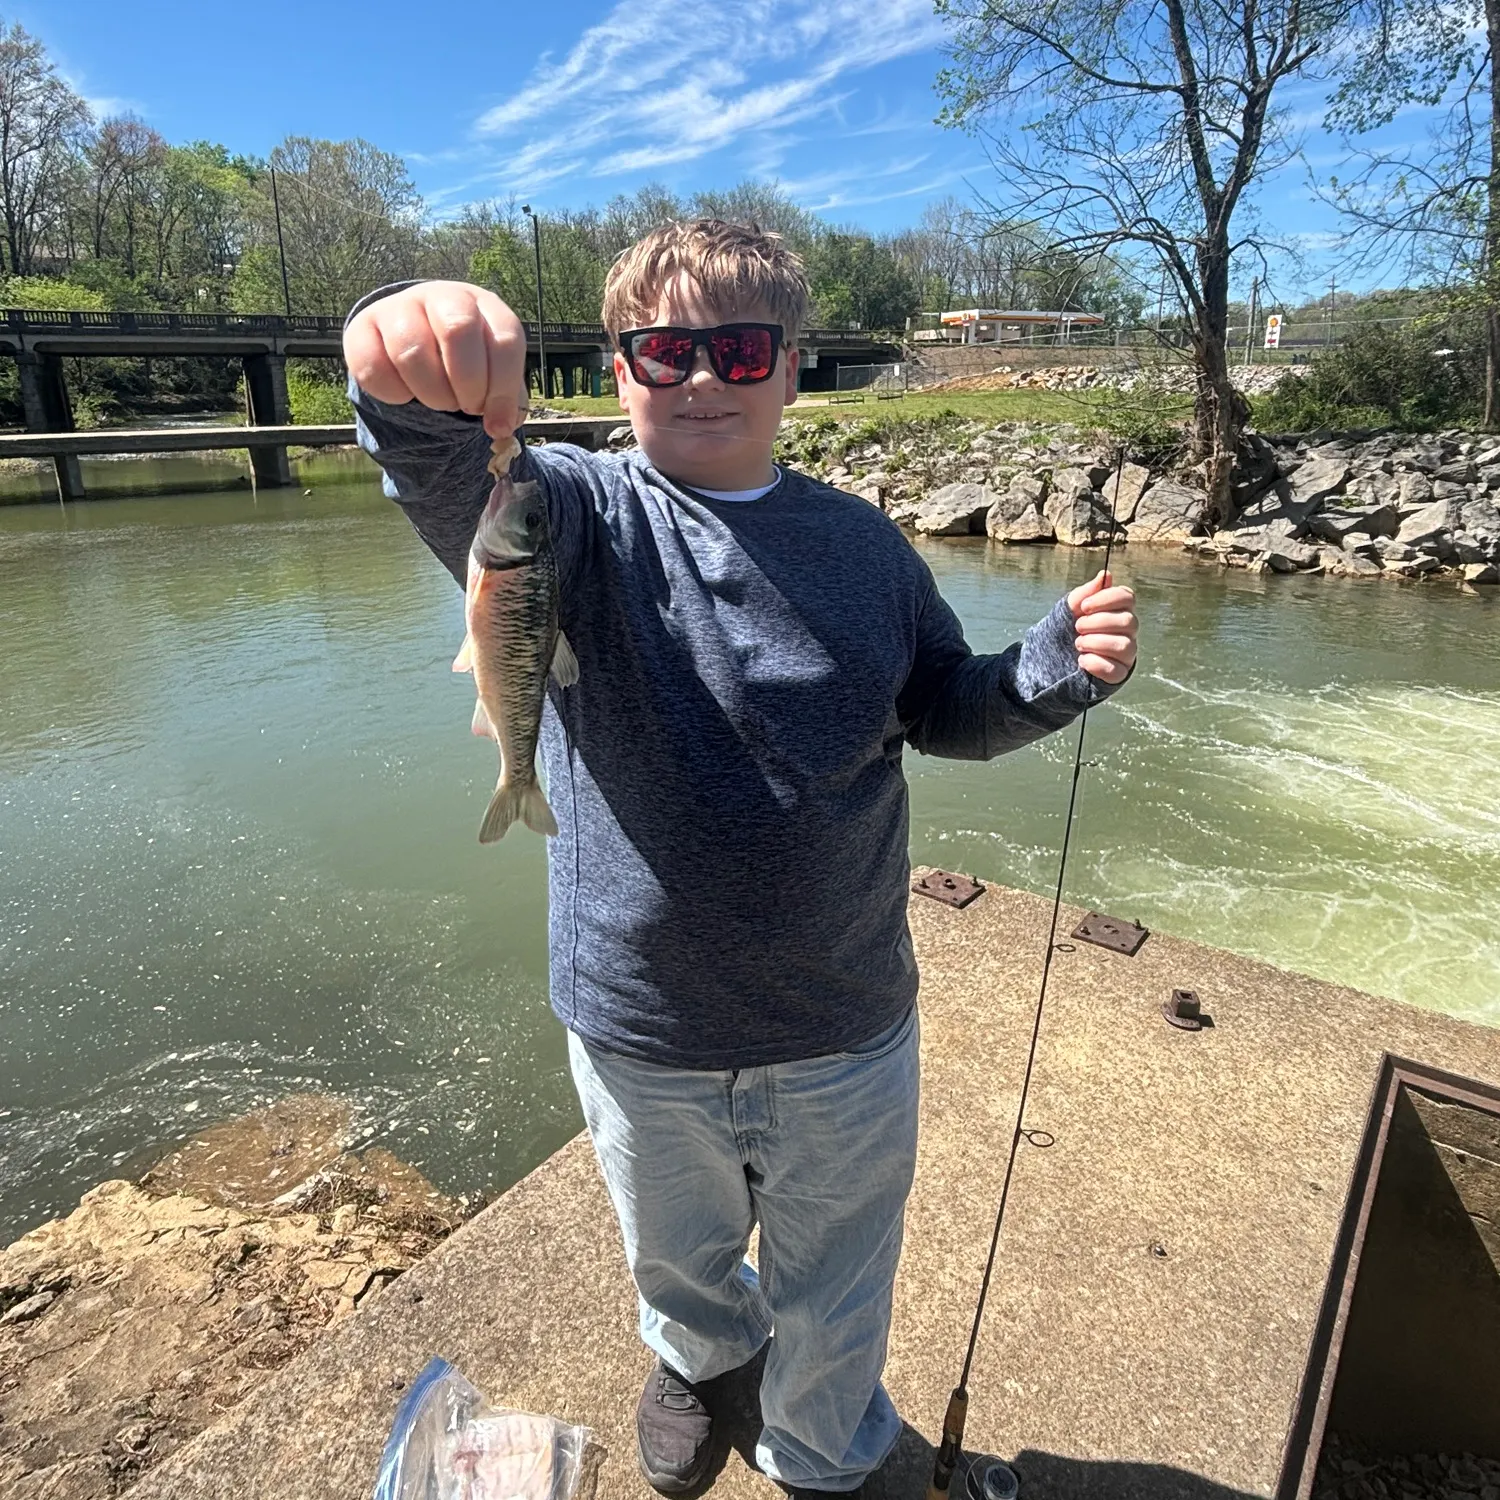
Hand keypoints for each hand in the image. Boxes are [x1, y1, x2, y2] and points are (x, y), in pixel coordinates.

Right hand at [343, 281, 528, 440]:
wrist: (413, 343)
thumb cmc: (463, 363)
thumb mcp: (491, 375)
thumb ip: (505, 401)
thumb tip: (501, 428)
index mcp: (483, 305)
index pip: (505, 338)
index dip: (504, 389)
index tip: (498, 422)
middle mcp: (442, 296)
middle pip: (458, 330)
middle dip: (468, 384)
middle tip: (467, 406)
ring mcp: (398, 307)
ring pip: (412, 352)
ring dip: (432, 394)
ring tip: (439, 400)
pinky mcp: (362, 328)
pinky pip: (374, 369)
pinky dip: (394, 395)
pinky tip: (406, 394)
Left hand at [1067, 570, 1137, 684]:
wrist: (1048, 660)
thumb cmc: (1063, 631)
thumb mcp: (1068, 609)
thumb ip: (1085, 593)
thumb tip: (1105, 575)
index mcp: (1117, 611)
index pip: (1127, 597)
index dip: (1106, 599)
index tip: (1084, 607)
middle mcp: (1127, 631)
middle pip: (1128, 621)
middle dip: (1097, 623)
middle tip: (1077, 627)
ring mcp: (1125, 654)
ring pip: (1124, 645)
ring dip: (1095, 643)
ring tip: (1078, 644)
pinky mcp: (1117, 674)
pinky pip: (1115, 670)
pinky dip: (1095, 664)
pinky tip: (1082, 660)